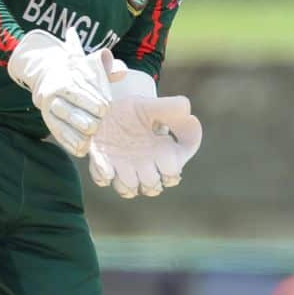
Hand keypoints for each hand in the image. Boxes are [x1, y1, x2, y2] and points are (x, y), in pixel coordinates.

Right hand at [5, 28, 111, 156]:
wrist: (52, 77)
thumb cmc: (81, 73)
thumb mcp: (92, 65)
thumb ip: (109, 67)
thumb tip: (121, 71)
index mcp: (63, 80)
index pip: (76, 91)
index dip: (90, 100)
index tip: (105, 108)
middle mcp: (52, 96)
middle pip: (65, 110)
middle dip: (80, 119)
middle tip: (96, 126)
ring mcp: (49, 111)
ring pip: (58, 125)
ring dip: (73, 135)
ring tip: (88, 142)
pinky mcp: (49, 123)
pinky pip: (57, 135)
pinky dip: (68, 144)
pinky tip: (81, 151)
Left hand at [88, 68, 203, 198]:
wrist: (106, 108)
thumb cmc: (134, 109)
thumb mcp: (154, 105)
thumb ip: (174, 108)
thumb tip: (190, 117)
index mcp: (162, 153)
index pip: (173, 174)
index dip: (172, 170)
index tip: (165, 150)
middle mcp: (144, 165)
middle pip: (152, 187)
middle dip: (149, 180)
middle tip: (143, 162)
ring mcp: (123, 168)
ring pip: (129, 190)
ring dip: (126, 183)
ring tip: (123, 167)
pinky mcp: (103, 165)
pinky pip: (103, 179)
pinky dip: (104, 175)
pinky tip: (106, 163)